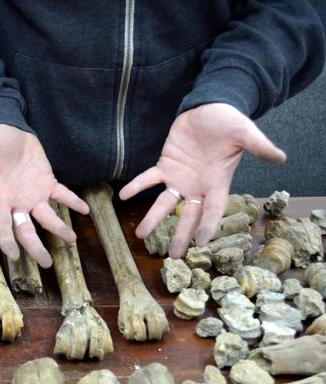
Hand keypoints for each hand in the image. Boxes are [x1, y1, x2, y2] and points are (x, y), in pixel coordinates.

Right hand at [0, 124, 88, 267]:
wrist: (7, 130)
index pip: (0, 224)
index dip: (6, 241)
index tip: (13, 256)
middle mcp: (16, 202)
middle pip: (25, 230)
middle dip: (35, 247)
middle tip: (46, 263)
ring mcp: (33, 194)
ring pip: (46, 217)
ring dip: (58, 228)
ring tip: (72, 239)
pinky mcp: (46, 183)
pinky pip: (61, 195)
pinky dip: (73, 202)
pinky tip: (85, 210)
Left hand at [120, 103, 284, 256]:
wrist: (210, 106)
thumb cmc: (229, 121)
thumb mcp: (245, 132)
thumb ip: (259, 145)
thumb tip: (281, 156)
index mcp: (218, 183)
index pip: (213, 210)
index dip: (208, 226)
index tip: (201, 244)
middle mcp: (197, 186)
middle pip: (188, 216)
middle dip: (180, 235)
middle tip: (172, 256)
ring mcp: (180, 178)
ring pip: (165, 203)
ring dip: (153, 218)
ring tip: (140, 235)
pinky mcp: (165, 165)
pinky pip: (149, 178)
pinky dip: (137, 186)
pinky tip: (124, 195)